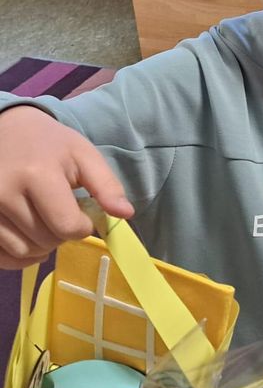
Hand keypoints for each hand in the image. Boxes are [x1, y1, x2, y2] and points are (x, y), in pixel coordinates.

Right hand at [0, 106, 133, 268]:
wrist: (5, 130)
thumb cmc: (50, 144)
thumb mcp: (84, 156)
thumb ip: (106, 186)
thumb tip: (126, 214)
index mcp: (37, 175)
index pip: (67, 226)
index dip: (82, 226)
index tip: (82, 213)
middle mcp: (4, 194)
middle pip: (46, 241)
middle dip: (63, 234)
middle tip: (62, 211)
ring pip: (24, 251)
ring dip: (42, 244)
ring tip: (45, 219)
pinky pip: (1, 257)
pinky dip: (20, 255)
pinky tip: (29, 236)